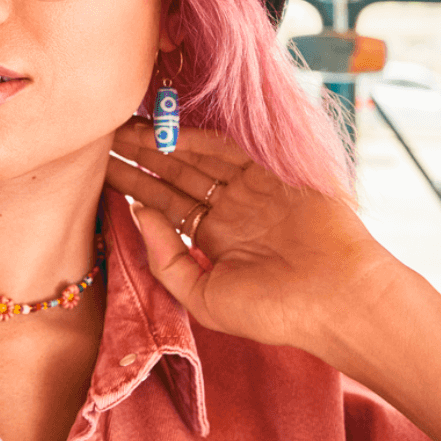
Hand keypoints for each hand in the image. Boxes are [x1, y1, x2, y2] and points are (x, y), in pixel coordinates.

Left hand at [106, 118, 396, 350]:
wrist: (340, 300)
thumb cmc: (274, 310)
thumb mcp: (204, 297)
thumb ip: (166, 259)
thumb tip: (138, 213)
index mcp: (214, 237)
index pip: (164, 204)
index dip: (132, 185)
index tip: (100, 169)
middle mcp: (229, 207)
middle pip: (174, 175)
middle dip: (140, 157)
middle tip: (103, 137)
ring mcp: (250, 187)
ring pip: (194, 158)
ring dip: (160, 144)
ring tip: (122, 130)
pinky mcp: (272, 170)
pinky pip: (226, 149)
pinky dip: (196, 141)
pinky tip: (164, 136)